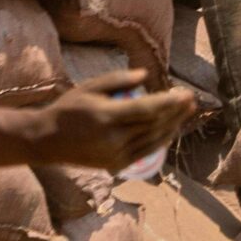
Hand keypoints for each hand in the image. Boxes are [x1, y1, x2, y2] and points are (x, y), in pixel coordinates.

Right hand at [29, 71, 195, 169]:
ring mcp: (115, 155)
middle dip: (176, 113)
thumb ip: (118, 80)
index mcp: (107, 116)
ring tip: (186, 114)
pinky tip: (170, 131)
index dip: (169, 103)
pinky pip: (145, 152)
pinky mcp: (116, 165)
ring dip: (172, 127)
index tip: (185, 94)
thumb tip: (146, 76)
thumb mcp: (90, 86)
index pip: (146, 109)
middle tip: (192, 100)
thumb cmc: (69, 108)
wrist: (48, 141)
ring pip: (152, 141)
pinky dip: (160, 141)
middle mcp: (113, 139)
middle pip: (153, 125)